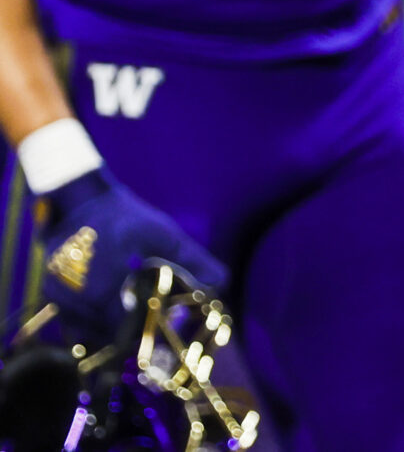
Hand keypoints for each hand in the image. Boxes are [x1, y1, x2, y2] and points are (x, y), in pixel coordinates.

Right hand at [38, 170, 227, 346]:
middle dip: (136, 332)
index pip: (128, 332)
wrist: (81, 201)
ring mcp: (59, 301)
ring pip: (91, 333)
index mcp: (101, 290)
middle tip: (157, 319)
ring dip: (114, 329)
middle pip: (110, 336)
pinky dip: (96, 321)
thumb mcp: (164, 235)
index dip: (151, 331)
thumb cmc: (126, 218)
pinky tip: (115, 306)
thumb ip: (194, 261)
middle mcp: (75, 301)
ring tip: (137, 311)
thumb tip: (220, 285)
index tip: (170, 323)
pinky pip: (76, 323)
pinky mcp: (50, 297)